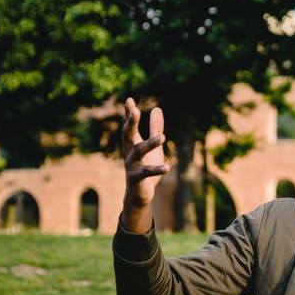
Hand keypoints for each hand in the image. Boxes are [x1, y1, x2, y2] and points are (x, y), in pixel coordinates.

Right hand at [120, 97, 168, 232]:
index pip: (129, 126)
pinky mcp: (137, 179)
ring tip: (162, 137)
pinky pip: (146, 173)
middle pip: (127, 135)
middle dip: (130, 123)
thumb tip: (157, 109)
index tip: (129, 100)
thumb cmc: (145, 165)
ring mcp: (131, 166)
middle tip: (135, 110)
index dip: (128, 113)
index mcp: (132, 143)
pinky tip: (167, 167)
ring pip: (138, 152)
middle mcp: (128, 153)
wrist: (138, 194)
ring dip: (150, 144)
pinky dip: (157, 169)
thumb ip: (155, 128)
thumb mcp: (152, 146)